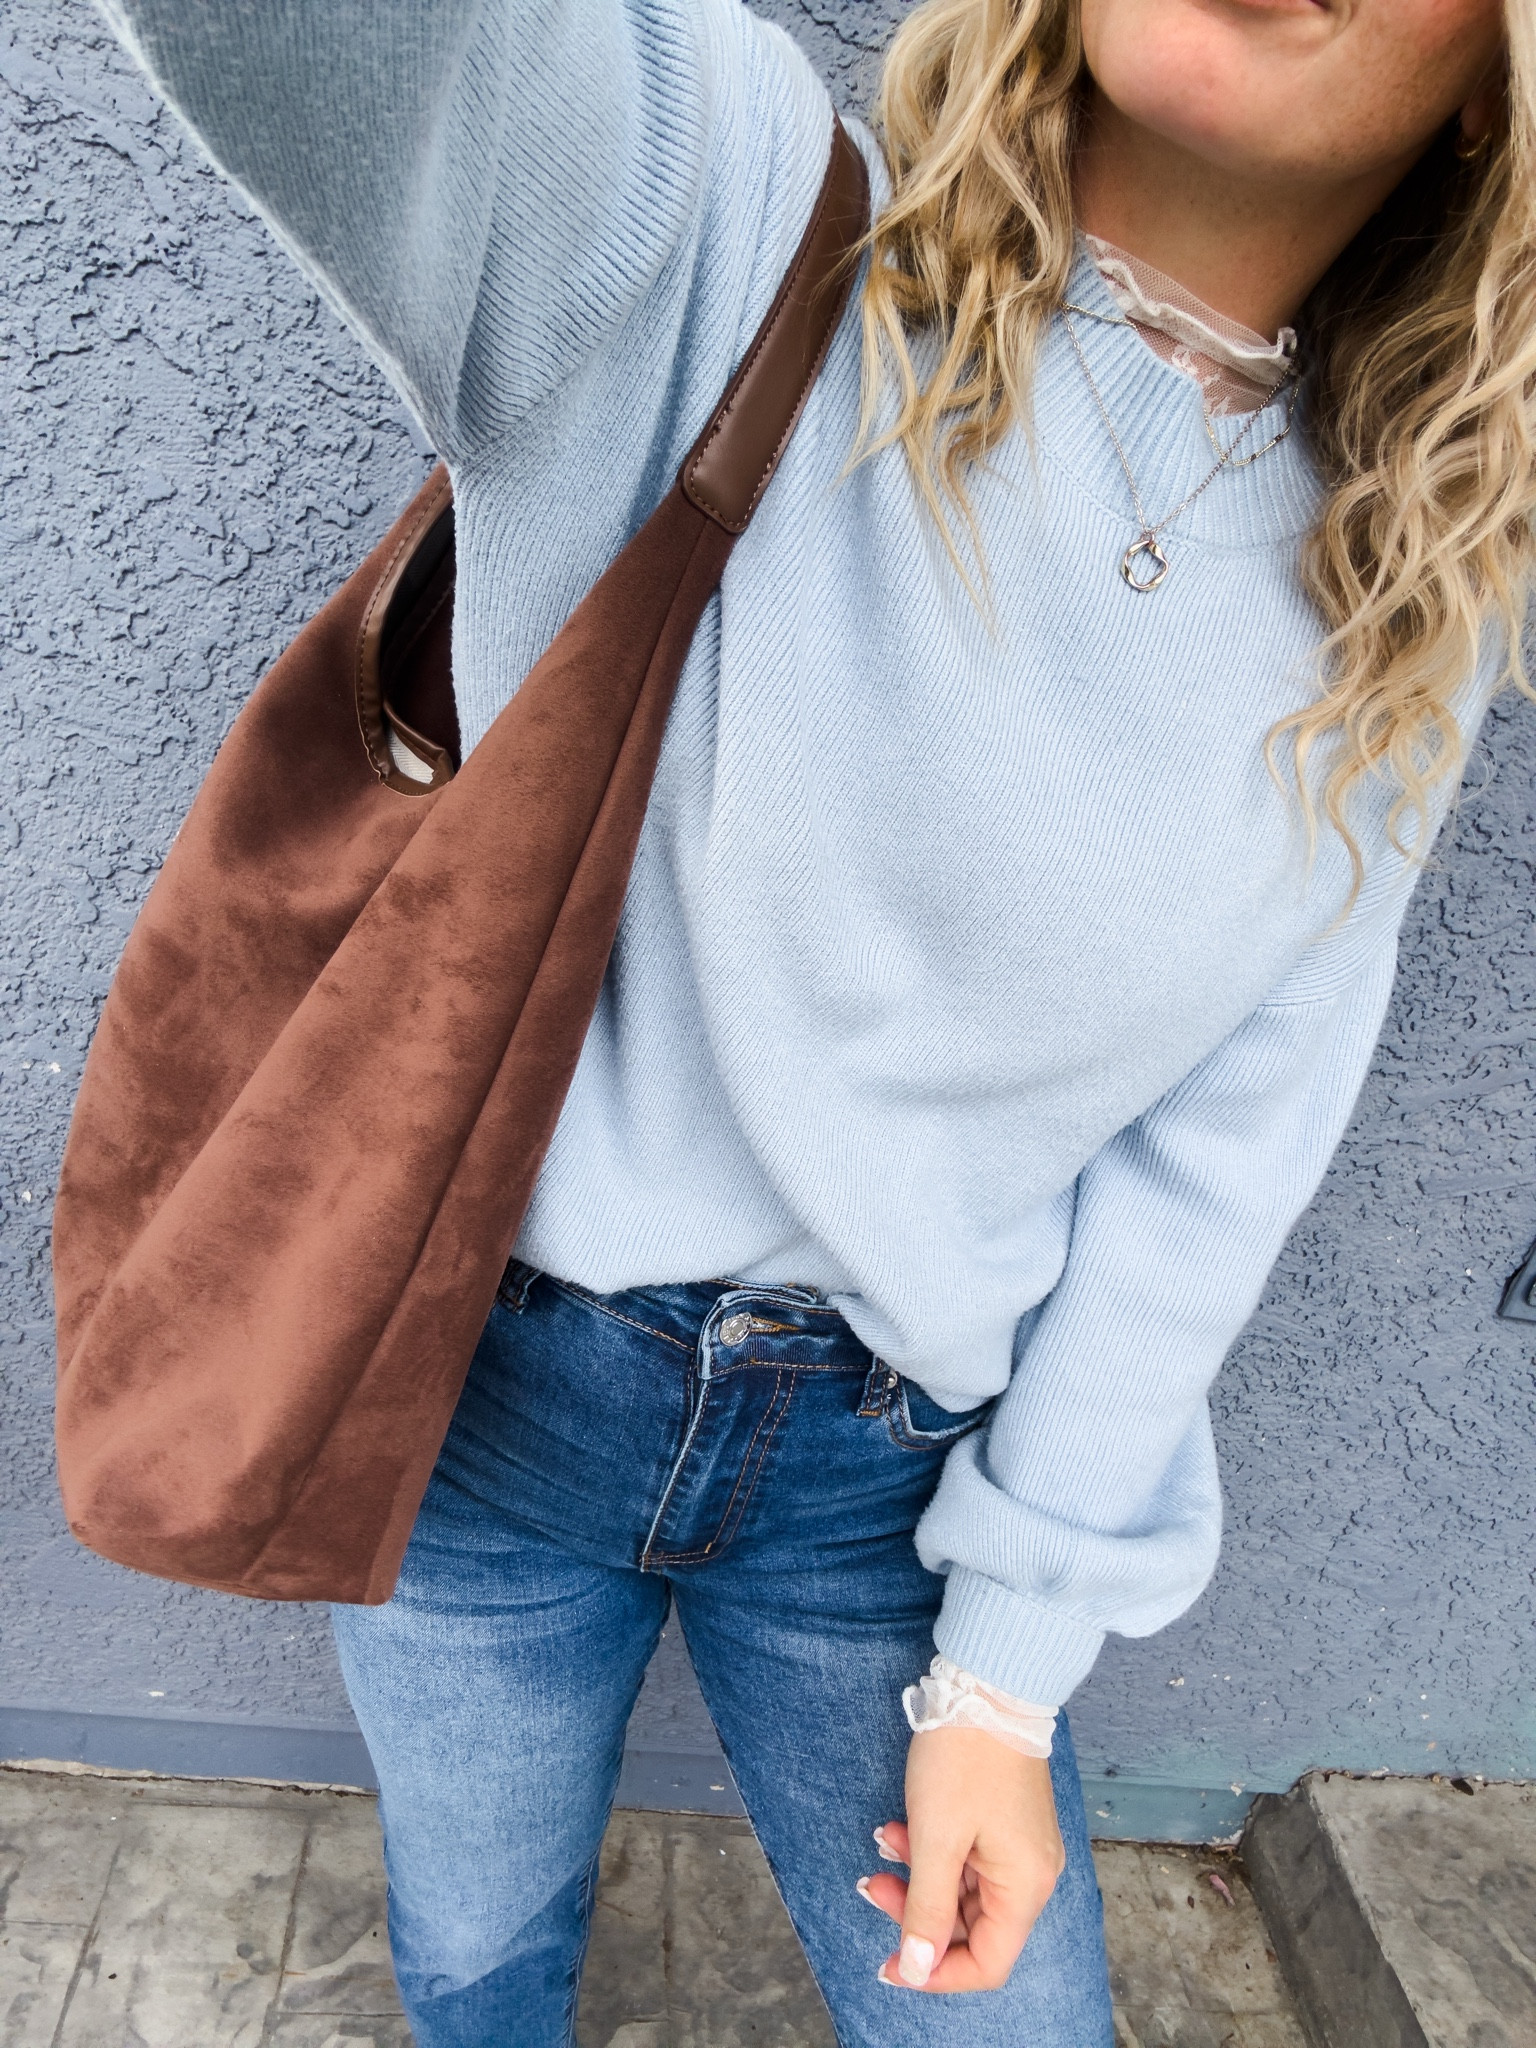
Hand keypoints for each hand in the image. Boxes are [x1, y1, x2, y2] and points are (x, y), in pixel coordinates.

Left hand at [859, 1727, 1065, 1992]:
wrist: (987, 1684)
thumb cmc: (965, 1758)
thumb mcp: (936, 1838)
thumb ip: (927, 1910)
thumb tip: (917, 1968)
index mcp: (1025, 1887)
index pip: (987, 1963)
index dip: (937, 1972)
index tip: (891, 1962)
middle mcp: (1031, 1874)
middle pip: (973, 1927)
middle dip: (917, 1914)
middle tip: (872, 1883)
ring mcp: (1019, 1847)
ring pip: (963, 1890)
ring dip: (918, 1877)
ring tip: (884, 1842)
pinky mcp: (1004, 1822)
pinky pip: (967, 1858)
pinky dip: (931, 1851)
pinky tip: (900, 1826)